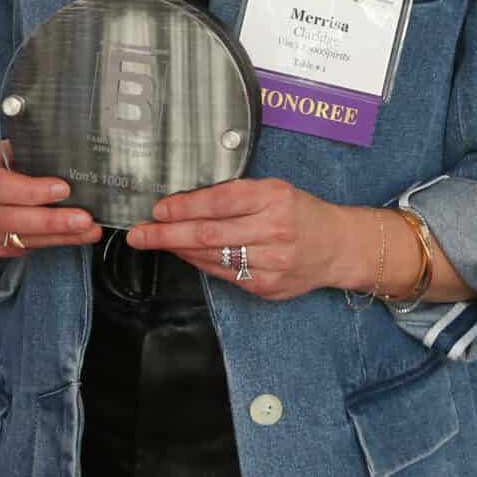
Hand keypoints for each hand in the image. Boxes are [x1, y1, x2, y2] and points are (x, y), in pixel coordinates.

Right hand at [0, 141, 99, 268]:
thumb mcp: (7, 150)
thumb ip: (30, 153)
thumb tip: (70, 154)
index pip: (1, 186)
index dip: (32, 191)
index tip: (64, 190)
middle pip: (12, 219)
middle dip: (52, 221)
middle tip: (84, 218)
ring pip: (20, 238)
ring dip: (59, 236)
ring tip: (89, 230)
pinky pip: (25, 249)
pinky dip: (53, 242)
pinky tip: (76, 236)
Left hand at [124, 177, 360, 302]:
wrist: (337, 246)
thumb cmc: (300, 212)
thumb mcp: (274, 190)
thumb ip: (235, 195)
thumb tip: (185, 204)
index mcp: (274, 198)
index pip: (219, 201)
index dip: (183, 206)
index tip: (159, 209)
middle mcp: (274, 230)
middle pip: (208, 233)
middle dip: (167, 234)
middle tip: (139, 234)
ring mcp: (272, 262)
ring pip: (212, 257)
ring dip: (179, 250)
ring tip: (156, 242)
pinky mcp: (267, 286)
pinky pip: (223, 275)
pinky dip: (200, 263)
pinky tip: (187, 255)